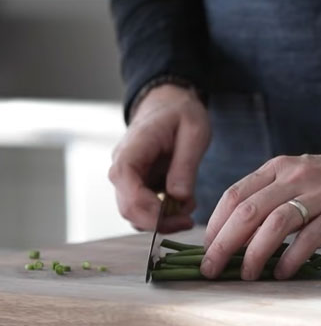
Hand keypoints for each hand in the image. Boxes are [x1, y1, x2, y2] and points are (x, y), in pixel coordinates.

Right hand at [108, 84, 210, 232]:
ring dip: (163, 220)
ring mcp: (127, 178)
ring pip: (135, 213)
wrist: (169, 102)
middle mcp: (122, 168)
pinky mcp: (137, 184)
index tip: (180, 217)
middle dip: (160, 222)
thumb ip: (185, 166)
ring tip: (189, 206)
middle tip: (189, 220)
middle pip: (129, 209)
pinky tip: (184, 201)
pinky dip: (164, 213)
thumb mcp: (194, 132)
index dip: (151, 211)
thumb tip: (179, 199)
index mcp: (131, 151)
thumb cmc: (181, 112)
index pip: (128, 191)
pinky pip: (145, 207)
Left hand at [202, 146, 320, 279]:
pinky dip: (291, 258)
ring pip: (275, 223)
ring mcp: (319, 194)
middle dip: (224, 243)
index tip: (205, 249)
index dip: (215, 224)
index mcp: (278, 168)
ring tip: (246, 274)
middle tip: (211, 268)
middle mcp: (295, 177)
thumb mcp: (297, 176)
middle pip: (248, 210)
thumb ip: (269, 196)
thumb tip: (234, 233)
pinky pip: (309, 237)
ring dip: (254, 253)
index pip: (235, 194)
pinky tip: (282, 273)